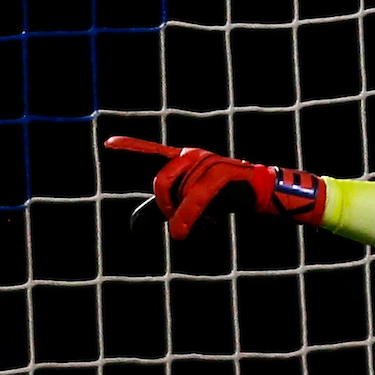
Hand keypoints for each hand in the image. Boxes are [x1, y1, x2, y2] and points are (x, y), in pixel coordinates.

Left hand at [104, 136, 326, 238]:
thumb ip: (161, 212)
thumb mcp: (189, 205)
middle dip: (164, 206)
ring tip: (188, 231)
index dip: (132, 147)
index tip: (108, 144)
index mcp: (184, 160)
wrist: (265, 196)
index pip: (154, 152)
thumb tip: (132, 228)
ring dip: (180, 217)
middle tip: (178, 225)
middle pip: (162, 181)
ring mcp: (209, 161)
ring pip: (180, 192)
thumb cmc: (227, 199)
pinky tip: (184, 231)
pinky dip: (188, 215)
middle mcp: (194, 155)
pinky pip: (197, 195)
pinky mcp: (224, 173)